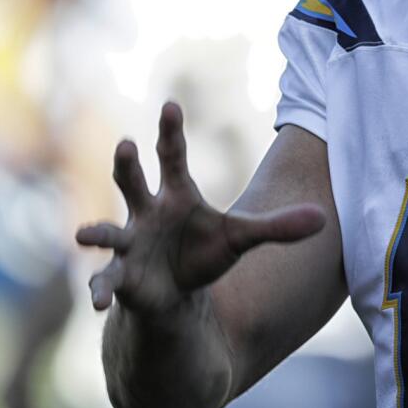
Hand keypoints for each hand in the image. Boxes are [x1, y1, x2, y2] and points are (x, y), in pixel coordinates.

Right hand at [76, 102, 326, 313]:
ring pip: (108, 232)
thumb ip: (279, 227)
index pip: (172, 155)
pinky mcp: (122, 276)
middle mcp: (146, 212)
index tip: (172, 105)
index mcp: (175, 193)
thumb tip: (325, 219)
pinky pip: (106, 280)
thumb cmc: (204, 252)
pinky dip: (101, 290)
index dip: (171, 130)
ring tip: (83, 234)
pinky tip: (99, 303)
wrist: (176, 290)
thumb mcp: (242, 237)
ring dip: (96, 232)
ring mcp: (130, 243)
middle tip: (125, 144)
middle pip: (132, 181)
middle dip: (127, 164)